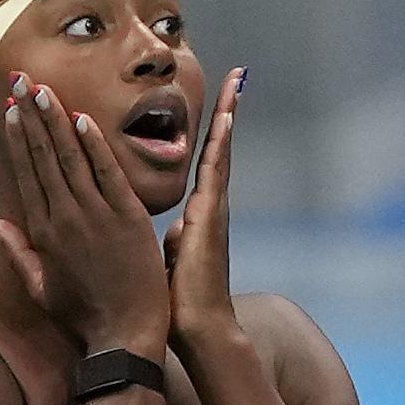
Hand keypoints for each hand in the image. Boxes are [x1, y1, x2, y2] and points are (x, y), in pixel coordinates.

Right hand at [0, 74, 170, 352]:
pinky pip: (107, 173)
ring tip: (42, 88)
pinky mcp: (126, 218)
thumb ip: (18, 253)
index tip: (9, 110)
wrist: (124, 335)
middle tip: (20, 80)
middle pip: (43, 157)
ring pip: (70, 158)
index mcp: (42, 232)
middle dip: (30, 116)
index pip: (26, 174)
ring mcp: (94, 216)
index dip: (17, 139)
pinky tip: (81, 118)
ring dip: (55, 120)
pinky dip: (94, 144)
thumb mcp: (41, 287)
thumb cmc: (84, 315)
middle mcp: (63, 218)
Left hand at [165, 67, 244, 344]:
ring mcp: (215, 209)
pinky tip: (227, 117)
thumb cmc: (177, 303)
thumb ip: (171, 240)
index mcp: (199, 214)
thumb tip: (168, 231)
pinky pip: (216, 172)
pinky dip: (222, 143)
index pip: (204, 162)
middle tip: (237, 75)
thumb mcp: (169, 260)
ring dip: (229, 115)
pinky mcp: (212, 218)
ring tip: (237, 82)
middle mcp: (211, 206)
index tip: (219, 101)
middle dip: (228, 110)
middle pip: (219, 147)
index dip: (211, 132)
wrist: (197, 329)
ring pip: (221, 151)